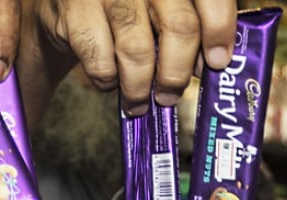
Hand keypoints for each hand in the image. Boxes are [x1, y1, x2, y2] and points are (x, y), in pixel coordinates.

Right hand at [35, 0, 237, 114]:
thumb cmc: (128, 9)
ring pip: (138, 49)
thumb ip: (189, 26)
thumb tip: (208, 63)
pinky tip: (110, 80)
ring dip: (140, 87)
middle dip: (178, 72)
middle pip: (180, 26)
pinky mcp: (75, 8)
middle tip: (170, 95)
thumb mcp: (161, 8)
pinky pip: (100, 60)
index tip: (217, 62)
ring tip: (139, 103)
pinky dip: (108, 80)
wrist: (67, 4)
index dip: (219, 29)